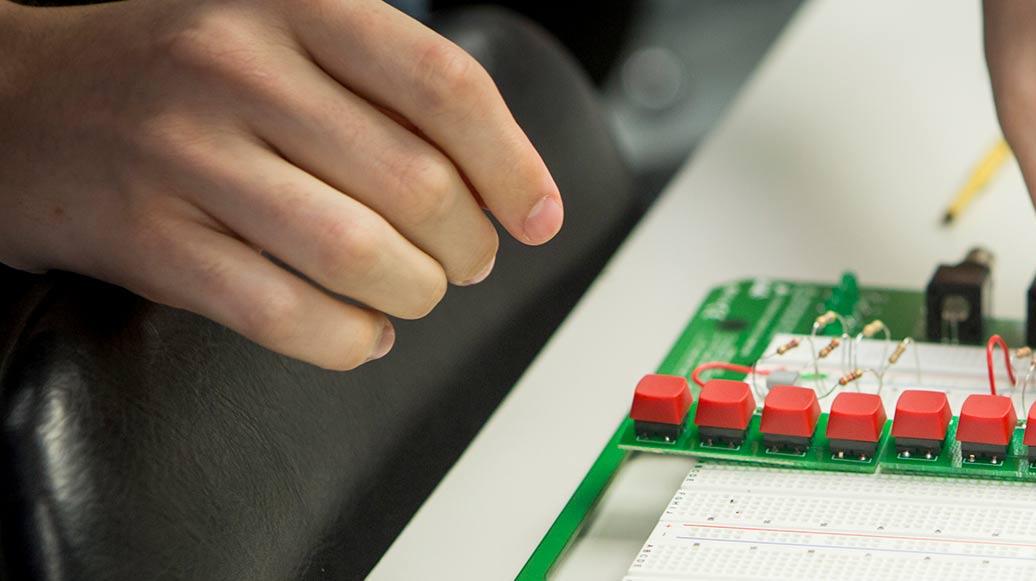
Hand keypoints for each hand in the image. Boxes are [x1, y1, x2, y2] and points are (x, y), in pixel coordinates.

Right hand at [0, 0, 561, 368]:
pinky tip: (356, 331)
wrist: (13, 95)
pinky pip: (284, 313)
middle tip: (467, 259)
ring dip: (414, 295)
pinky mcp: (145, 237)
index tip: (539, 215)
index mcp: (294, 5)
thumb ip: (383, 79)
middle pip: (418, 184)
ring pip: (361, 256)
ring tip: (412, 293)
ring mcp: (185, 153)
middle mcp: (238, 67)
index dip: (514, 164)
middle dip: (469, 246)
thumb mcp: (278, 27)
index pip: (445, 86)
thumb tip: (506, 177)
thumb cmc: (172, 66)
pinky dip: (345, 339)